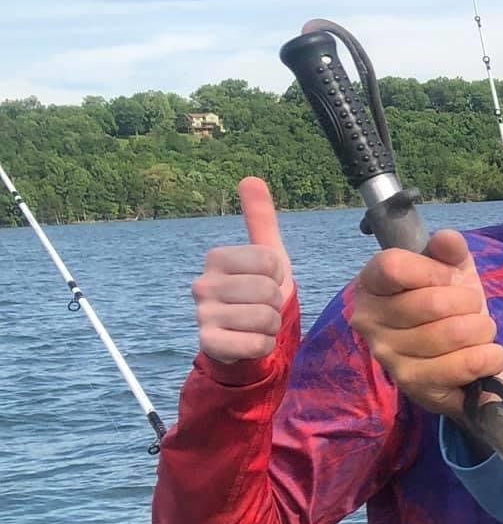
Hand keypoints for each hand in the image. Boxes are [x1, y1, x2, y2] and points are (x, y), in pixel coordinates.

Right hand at [193, 177, 294, 362]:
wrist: (245, 336)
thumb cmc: (258, 293)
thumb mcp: (266, 255)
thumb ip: (260, 219)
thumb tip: (251, 178)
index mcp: (216, 258)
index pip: (271, 261)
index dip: (279, 276)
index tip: (267, 281)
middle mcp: (202, 284)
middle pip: (268, 290)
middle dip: (276, 303)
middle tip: (262, 306)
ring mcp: (202, 314)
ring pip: (265, 318)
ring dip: (271, 326)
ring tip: (256, 324)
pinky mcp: (209, 344)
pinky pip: (256, 344)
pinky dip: (263, 346)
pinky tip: (249, 341)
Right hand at [347, 229, 502, 416]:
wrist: (462, 359)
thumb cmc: (451, 309)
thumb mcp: (452, 271)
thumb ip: (449, 250)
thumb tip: (448, 239)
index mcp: (371, 285)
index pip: (394, 267)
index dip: (434, 270)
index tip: (451, 278)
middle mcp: (369, 322)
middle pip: (431, 302)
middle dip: (469, 303)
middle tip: (473, 309)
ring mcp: (388, 356)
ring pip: (452, 334)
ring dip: (483, 330)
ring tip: (481, 332)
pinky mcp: (413, 386)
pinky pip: (463, 365)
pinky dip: (489, 357)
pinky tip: (488, 355)